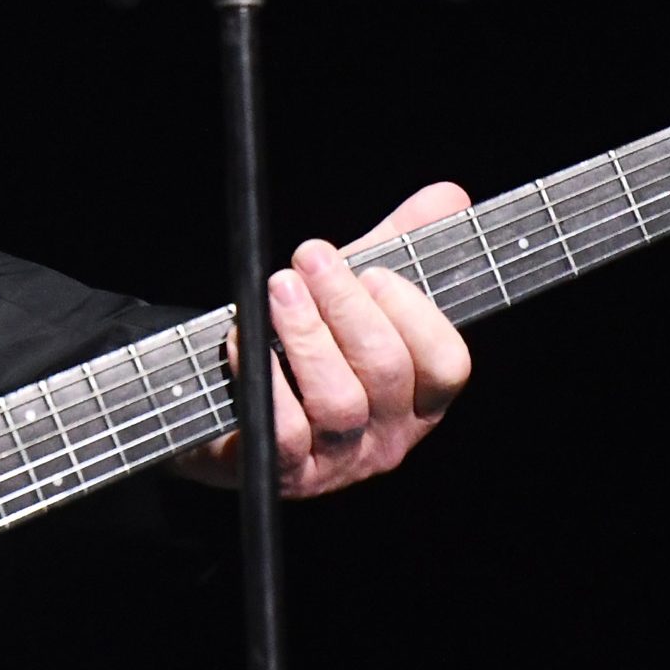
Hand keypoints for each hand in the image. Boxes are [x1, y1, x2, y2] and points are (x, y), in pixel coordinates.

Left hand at [174, 181, 473, 497]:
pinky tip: (242, 337)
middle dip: (347, 305)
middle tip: (309, 256)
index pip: (447, 364)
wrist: (222, 407)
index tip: (376, 271)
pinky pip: (282, 430)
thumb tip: (447, 196)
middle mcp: (388, 436)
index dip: (416, 315)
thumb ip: (399, 245)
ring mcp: (338, 460)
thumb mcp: (354, 293)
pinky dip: (262, 377)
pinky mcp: (284, 473)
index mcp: (418, 397)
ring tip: (277, 287)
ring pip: (338, 401)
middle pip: (386, 372)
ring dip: (305, 334)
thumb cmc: (304, 345)